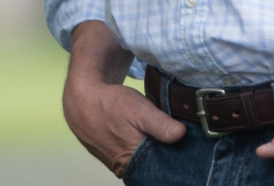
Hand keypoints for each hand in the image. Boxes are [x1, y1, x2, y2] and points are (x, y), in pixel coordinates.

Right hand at [63, 75, 185, 177]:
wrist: (83, 102)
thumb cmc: (111, 105)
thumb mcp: (139, 110)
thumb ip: (160, 124)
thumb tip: (181, 134)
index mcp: (132, 162)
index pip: (164, 171)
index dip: (179, 161)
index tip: (191, 150)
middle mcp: (126, 170)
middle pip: (156, 169)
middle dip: (170, 157)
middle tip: (183, 141)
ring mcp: (120, 166)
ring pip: (147, 165)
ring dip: (159, 154)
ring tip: (169, 139)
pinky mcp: (117, 160)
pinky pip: (138, 160)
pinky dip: (147, 151)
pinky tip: (154, 139)